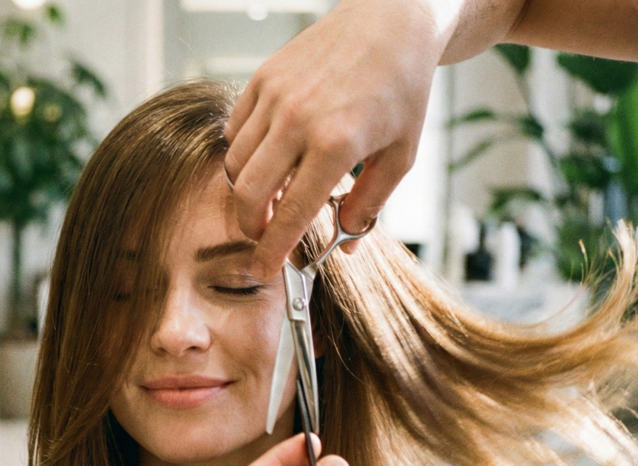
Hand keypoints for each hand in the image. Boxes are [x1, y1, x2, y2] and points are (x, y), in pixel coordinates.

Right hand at [225, 0, 459, 276]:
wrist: (390, 23)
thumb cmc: (401, 88)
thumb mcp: (402, 155)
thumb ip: (370, 204)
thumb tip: (346, 245)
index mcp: (336, 144)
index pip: (291, 213)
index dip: (273, 250)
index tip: (263, 270)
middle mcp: (298, 119)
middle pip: (248, 194)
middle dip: (251, 225)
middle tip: (264, 234)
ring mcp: (275, 96)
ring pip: (236, 165)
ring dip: (248, 191)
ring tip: (275, 194)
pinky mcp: (262, 79)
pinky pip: (235, 131)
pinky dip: (244, 154)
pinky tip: (270, 157)